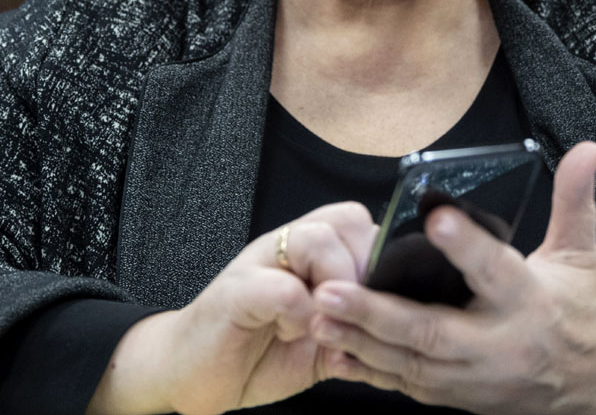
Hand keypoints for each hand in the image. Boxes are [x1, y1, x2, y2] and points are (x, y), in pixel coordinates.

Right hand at [86, 202, 377, 414]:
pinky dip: (298, 312)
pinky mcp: (235, 291)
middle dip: (364, 268)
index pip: (361, 226)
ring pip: (316, 239)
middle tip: (359, 310)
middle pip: (346, 221)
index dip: (382, 259)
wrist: (194, 374)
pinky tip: (295, 333)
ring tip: (328, 322)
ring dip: (334, 284)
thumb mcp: (320, 343)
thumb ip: (355, 328)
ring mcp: (259, 262)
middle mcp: (286, 247)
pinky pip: (280, 286)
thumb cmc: (258, 353)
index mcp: (310, 254)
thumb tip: (401, 328)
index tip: (386, 302)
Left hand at [309, 142, 595, 414]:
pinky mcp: (460, 397)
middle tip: (331, 291)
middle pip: (434, 332)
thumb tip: (586, 149)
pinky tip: (333, 351)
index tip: (434, 216)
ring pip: (412, 364)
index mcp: (530, 301)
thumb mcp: (581, 254)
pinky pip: (409, 387)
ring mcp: (476, 378)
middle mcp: (499, 345)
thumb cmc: (584, 312)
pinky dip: (370, 371)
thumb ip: (574, 200)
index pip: (495, 270)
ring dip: (362, 342)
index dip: (466, 245)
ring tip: (318, 316)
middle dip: (378, 314)